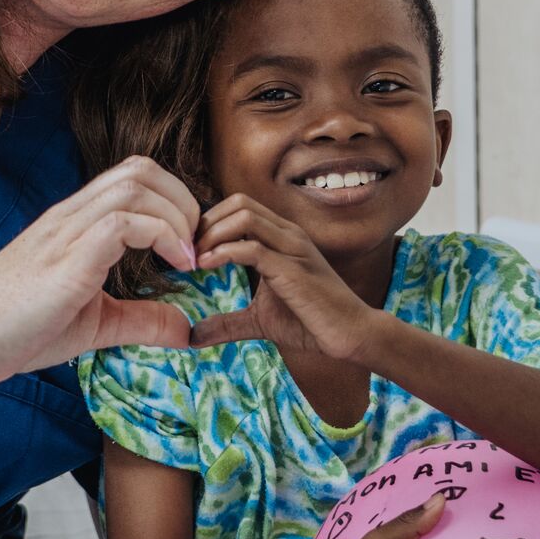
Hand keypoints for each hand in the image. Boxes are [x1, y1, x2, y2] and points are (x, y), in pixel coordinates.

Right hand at [0, 156, 199, 390]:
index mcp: (74, 224)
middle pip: (140, 168)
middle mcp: (70, 217)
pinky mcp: (65, 259)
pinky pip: (121, 222)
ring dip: (177, 215)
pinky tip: (174, 268)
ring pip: (135, 184)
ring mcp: (66, 232)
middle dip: (183, 200)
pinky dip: (160, 235)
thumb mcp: (93, 325)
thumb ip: (139, 321)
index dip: (175, 203)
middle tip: (195, 248)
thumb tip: (187, 329)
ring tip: (188, 257)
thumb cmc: (12, 330)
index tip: (190, 250)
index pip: (134, 179)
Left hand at [189, 194, 378, 360]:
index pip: (238, 206)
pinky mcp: (292, 268)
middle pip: (237, 202)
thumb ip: (227, 322)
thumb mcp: (259, 320)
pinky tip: (207, 267)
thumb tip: (193, 336)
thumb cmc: (311, 323)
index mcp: (281, 237)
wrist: (351, 335)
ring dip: (211, 234)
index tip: (189, 249)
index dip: (209, 222)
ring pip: (243, 215)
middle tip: (187, 252)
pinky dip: (223, 252)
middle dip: (206, 223)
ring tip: (195, 259)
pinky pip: (252, 247)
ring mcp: (292, 247)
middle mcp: (287, 233)